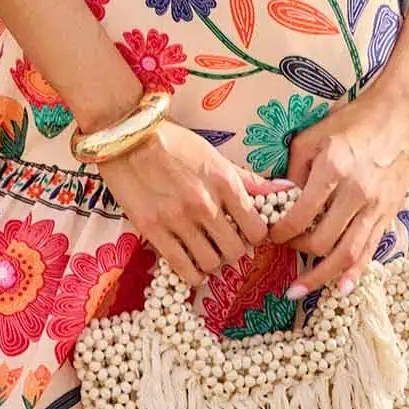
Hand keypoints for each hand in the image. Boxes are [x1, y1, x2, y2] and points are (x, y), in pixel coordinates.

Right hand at [96, 119, 279, 288]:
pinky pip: (182, 267)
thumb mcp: (213, 154)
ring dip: (213, 263)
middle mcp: (205, 204)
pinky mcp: (153, 230)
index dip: (253, 236)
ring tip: (206, 253)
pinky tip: (193, 267)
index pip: (256, 229)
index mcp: (224, 182)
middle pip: (235, 251)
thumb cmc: (171, 141)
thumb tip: (282, 190)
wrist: (126, 135)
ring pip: (211, 263)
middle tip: (225, 244)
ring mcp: (178, 219)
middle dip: (233, 251)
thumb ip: (246, 178)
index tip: (245, 233)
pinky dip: (192, 274)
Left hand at [268, 84, 408, 298]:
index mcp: (332, 168)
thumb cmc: (353, 122)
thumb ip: (294, 170)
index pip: (300, 216)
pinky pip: (369, 250)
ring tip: (301, 290)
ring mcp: (375, 206)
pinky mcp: (388, 213)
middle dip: (297, 250)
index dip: (280, 231)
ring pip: (346, 254)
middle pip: (321, 240)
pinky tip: (341, 289)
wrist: (401, 116)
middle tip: (285, 248)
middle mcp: (355, 191)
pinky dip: (354, 273)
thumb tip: (279, 200)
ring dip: (321, 276)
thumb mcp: (313, 137)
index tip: (271, 234)